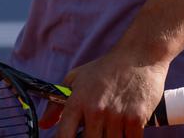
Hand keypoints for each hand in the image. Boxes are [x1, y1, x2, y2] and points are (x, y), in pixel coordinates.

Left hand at [39, 46, 168, 137]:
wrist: (139, 54)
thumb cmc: (105, 68)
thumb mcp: (76, 78)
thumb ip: (57, 104)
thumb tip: (44, 125)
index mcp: (78, 101)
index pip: (64, 136)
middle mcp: (95, 109)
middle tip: (98, 130)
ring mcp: (116, 115)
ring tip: (112, 127)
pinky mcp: (136, 118)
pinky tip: (127, 129)